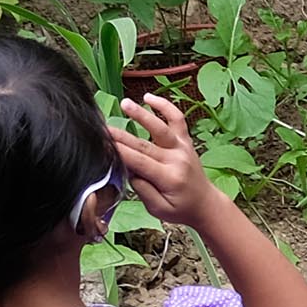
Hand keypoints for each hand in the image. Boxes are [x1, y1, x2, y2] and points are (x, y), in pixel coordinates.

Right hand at [108, 94, 218, 229]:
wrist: (206, 204)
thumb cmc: (180, 209)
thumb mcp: (158, 209)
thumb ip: (143, 190)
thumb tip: (128, 170)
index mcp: (169, 178)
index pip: (139, 162)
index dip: (119, 152)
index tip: (101, 144)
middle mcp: (177, 159)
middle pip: (144, 144)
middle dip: (120, 135)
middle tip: (100, 127)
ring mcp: (183, 147)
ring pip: (161, 127)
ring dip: (142, 114)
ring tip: (125, 103)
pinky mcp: (186, 141)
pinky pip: (177, 120)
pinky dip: (165, 106)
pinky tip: (149, 97)